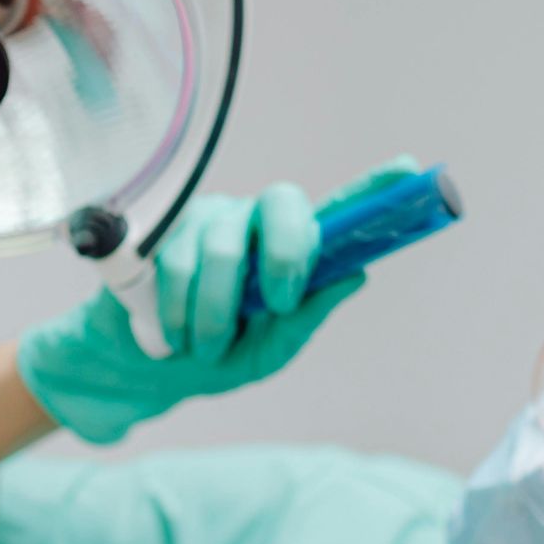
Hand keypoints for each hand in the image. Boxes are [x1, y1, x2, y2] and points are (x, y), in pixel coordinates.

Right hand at [16, 164, 413, 446]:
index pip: (335, 210)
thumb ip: (307, 317)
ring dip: (215, 312)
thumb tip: (356, 273)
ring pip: (223, 245)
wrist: (137, 372)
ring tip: (205, 346)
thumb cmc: (211, 357)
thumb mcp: (267, 352)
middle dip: (284, 255)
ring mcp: (206, 219)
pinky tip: (171, 332)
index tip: (406, 171)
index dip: (371, 188)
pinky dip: (176, 309)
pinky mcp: (159, 228)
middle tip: (277, 304)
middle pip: (282, 202)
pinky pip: (175, 258)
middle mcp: (251, 222)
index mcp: (288, 250)